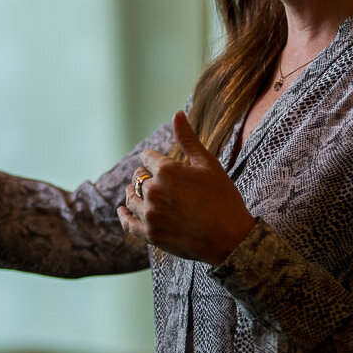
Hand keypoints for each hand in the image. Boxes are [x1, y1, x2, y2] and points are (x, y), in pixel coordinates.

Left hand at [117, 111, 255, 264]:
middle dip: (143, 175)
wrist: (231, 239)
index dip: (152, 158)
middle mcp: (153, 190)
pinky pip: (127, 223)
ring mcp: (150, 213)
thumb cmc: (224, 199)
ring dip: (132, 193)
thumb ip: (188, 139)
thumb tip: (177, 113)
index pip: (147, 157)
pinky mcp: (150, 234)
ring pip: (131, 198)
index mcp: (166, 170)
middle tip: (149, 178)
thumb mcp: (208, 165)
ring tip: (133, 192)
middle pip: (138, 177)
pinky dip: (123, 215)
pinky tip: (121, 210)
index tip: (155, 161)